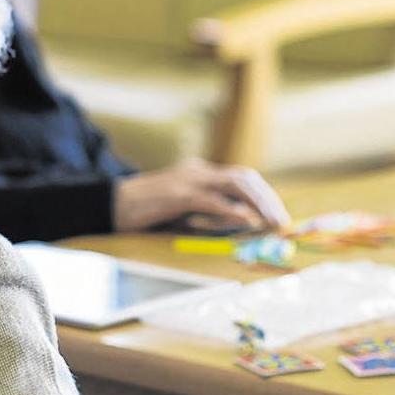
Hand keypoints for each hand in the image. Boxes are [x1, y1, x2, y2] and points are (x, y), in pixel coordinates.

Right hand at [112, 157, 290, 232]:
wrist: (111, 204)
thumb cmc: (146, 212)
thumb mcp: (183, 211)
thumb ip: (210, 214)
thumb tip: (243, 223)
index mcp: (200, 173)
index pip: (242, 179)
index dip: (264, 196)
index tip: (279, 217)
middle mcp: (198, 171)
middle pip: (244, 178)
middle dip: (268, 199)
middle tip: (283, 223)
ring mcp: (188, 180)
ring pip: (235, 184)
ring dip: (259, 203)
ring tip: (273, 223)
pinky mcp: (177, 195)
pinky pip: (212, 201)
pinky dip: (233, 211)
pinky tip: (248, 222)